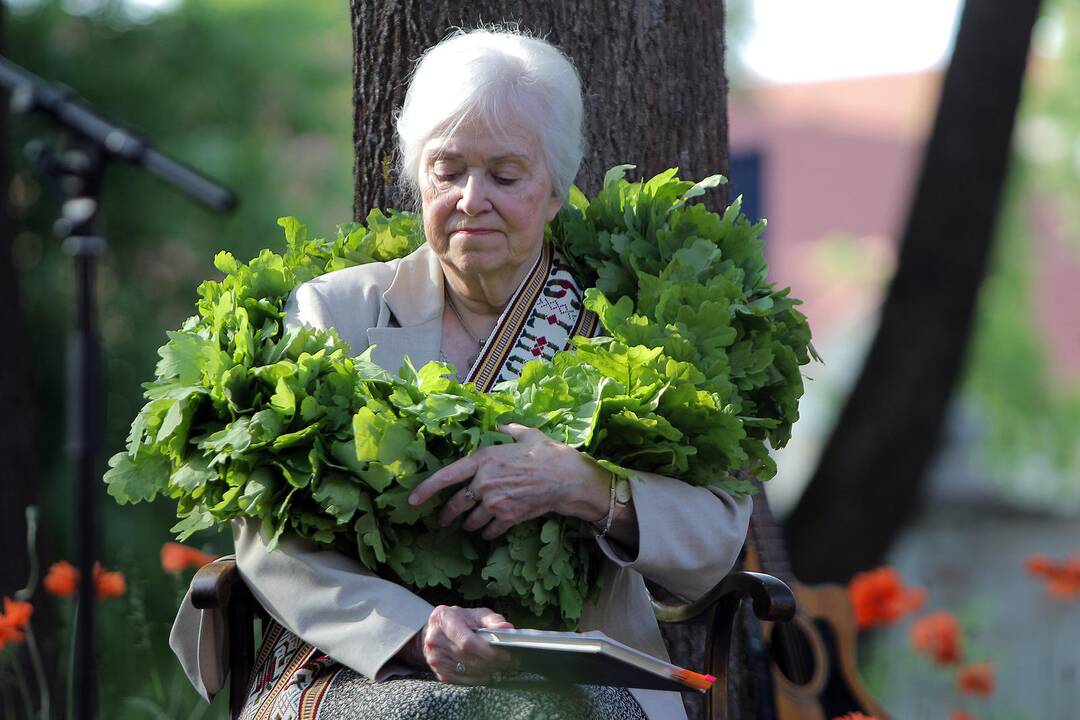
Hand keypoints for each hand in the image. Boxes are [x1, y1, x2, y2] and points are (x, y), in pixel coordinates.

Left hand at [408, 423, 609, 538]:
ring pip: (471, 521)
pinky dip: (486, 533)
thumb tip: (496, 427)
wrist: (566, 478)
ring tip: (468, 525)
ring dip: (468, 525)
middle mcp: (484, 482)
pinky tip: (488, 530)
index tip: (413, 500)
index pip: (447, 476)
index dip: (426, 489)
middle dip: (446, 515)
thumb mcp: (524, 434)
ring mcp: (495, 502)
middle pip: (456, 505)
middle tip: (442, 519)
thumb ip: (505, 431)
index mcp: (483, 460)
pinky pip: (488, 531)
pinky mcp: (508, 518)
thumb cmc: (546, 452)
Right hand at [418, 605, 514, 683]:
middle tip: (509, 662)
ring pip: (466, 671)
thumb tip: (507, 629)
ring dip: (487, 672)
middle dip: (491, 663)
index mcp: (445, 620)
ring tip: (502, 667)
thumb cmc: (461, 620)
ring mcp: (435, 658)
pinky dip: (478, 679)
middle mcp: (435, 640)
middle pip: (467, 658)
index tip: (505, 654)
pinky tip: (488, 674)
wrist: (437, 629)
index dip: (487, 651)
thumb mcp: (476, 614)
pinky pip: (462, 681)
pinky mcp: (439, 672)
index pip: (467, 642)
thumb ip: (493, 620)